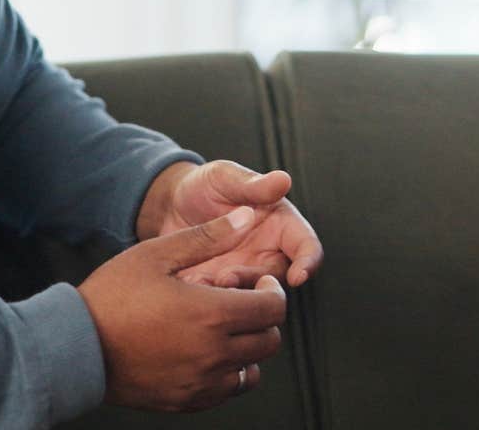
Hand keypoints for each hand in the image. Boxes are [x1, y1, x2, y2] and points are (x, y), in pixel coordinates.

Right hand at [80, 207, 288, 411]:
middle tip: (238, 302)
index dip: (271, 291)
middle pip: (270, 340)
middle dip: (263, 317)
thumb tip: (245, 217)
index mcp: (211, 314)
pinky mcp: (187, 400)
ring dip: (248, 347)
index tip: (255, 283)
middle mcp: (213, 354)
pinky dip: (228, 372)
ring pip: (253, 370)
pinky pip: (228, 390)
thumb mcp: (157, 255)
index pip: (273, 308)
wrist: (75, 347)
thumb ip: (207, 236)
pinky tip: (205, 351)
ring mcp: (201, 382)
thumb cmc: (112, 297)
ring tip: (221, 328)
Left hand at [149, 160, 323, 288]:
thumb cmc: (206, 186)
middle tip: (227, 277)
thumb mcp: (226, 177)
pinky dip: (207, 297)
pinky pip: (221, 301)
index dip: (308, 261)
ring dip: (231, 294)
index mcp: (279, 224)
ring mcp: (244, 271)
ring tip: (203, 280)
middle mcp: (267, 252)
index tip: (299, 276)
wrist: (170, 205)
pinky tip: (190, 284)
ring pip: (250, 294)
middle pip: (276, 276)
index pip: (305, 245)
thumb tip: (283, 180)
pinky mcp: (220, 286)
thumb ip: (254, 184)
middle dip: (255, 282)